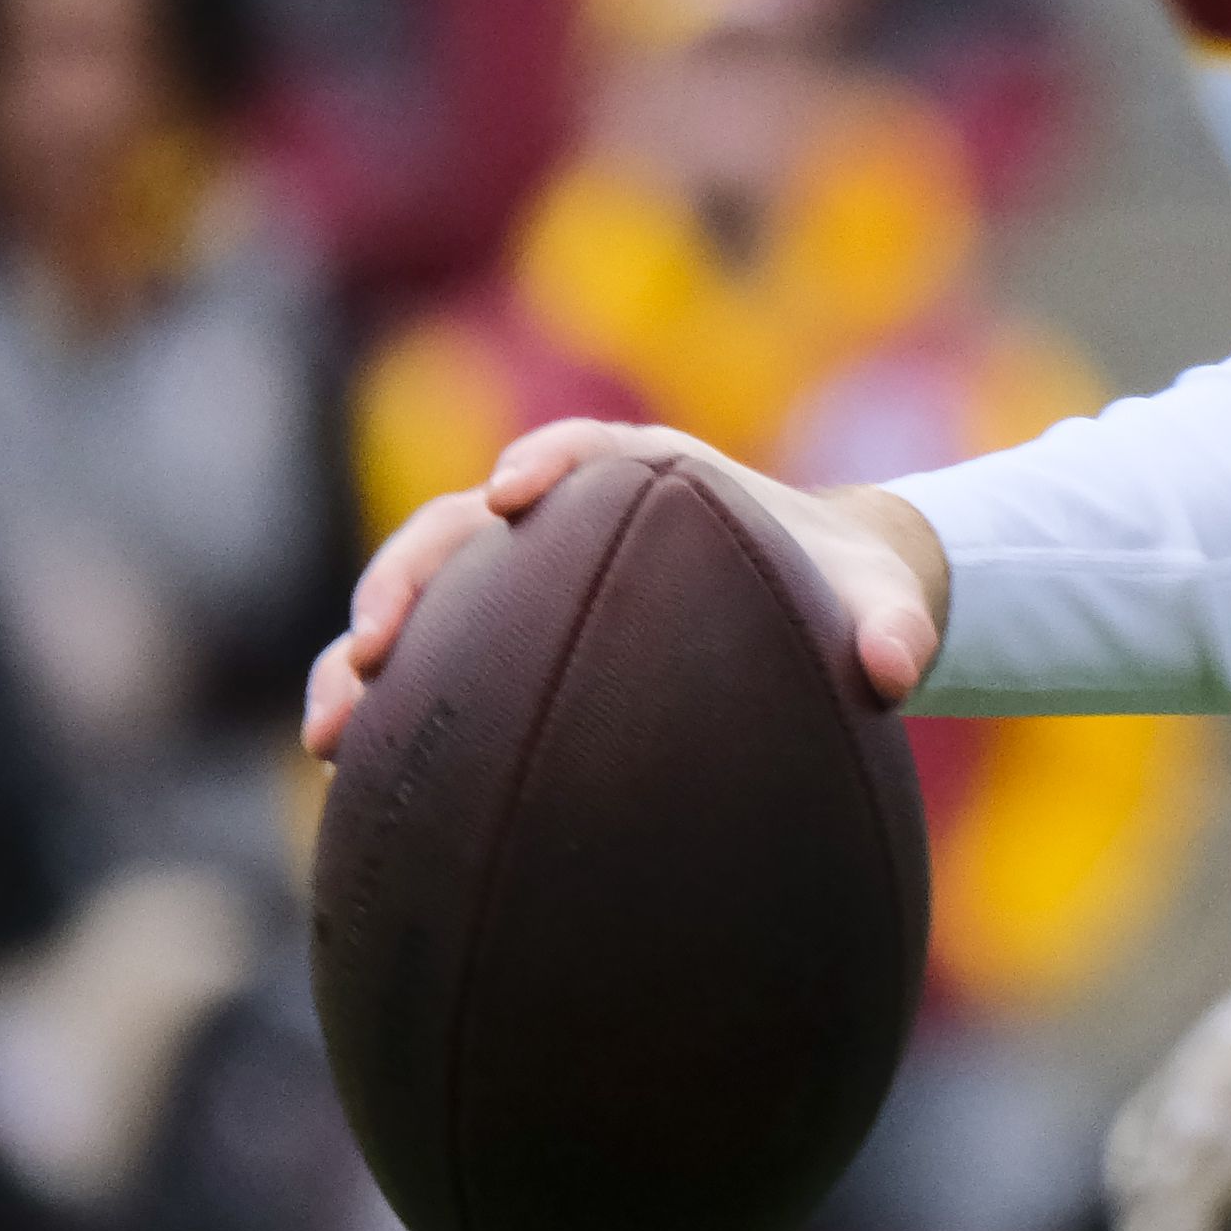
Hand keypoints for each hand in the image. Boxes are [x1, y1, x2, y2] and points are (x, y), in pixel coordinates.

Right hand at [304, 418, 946, 755]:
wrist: (815, 610)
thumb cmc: (842, 593)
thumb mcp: (881, 607)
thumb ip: (895, 629)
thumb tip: (898, 673)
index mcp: (656, 479)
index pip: (590, 450)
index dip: (547, 461)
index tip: (512, 492)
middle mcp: (571, 519)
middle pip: (466, 526)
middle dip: (410, 572)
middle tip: (378, 637)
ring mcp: (523, 582)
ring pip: (423, 598)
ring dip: (366, 651)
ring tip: (332, 727)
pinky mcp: (503, 643)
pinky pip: (429, 668)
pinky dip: (385, 708)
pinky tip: (350, 780)